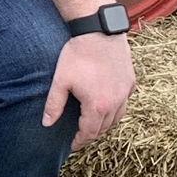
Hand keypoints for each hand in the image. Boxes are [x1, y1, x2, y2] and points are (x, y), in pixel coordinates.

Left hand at [42, 34, 135, 150]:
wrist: (99, 31)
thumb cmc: (77, 55)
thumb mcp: (61, 81)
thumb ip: (53, 105)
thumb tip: (46, 124)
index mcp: (97, 106)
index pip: (89, 133)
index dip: (80, 141)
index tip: (72, 145)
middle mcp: (116, 102)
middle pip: (105, 128)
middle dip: (92, 135)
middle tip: (80, 136)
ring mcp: (125, 92)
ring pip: (118, 118)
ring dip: (105, 124)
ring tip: (92, 124)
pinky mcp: (130, 82)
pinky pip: (124, 103)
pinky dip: (116, 109)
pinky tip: (106, 106)